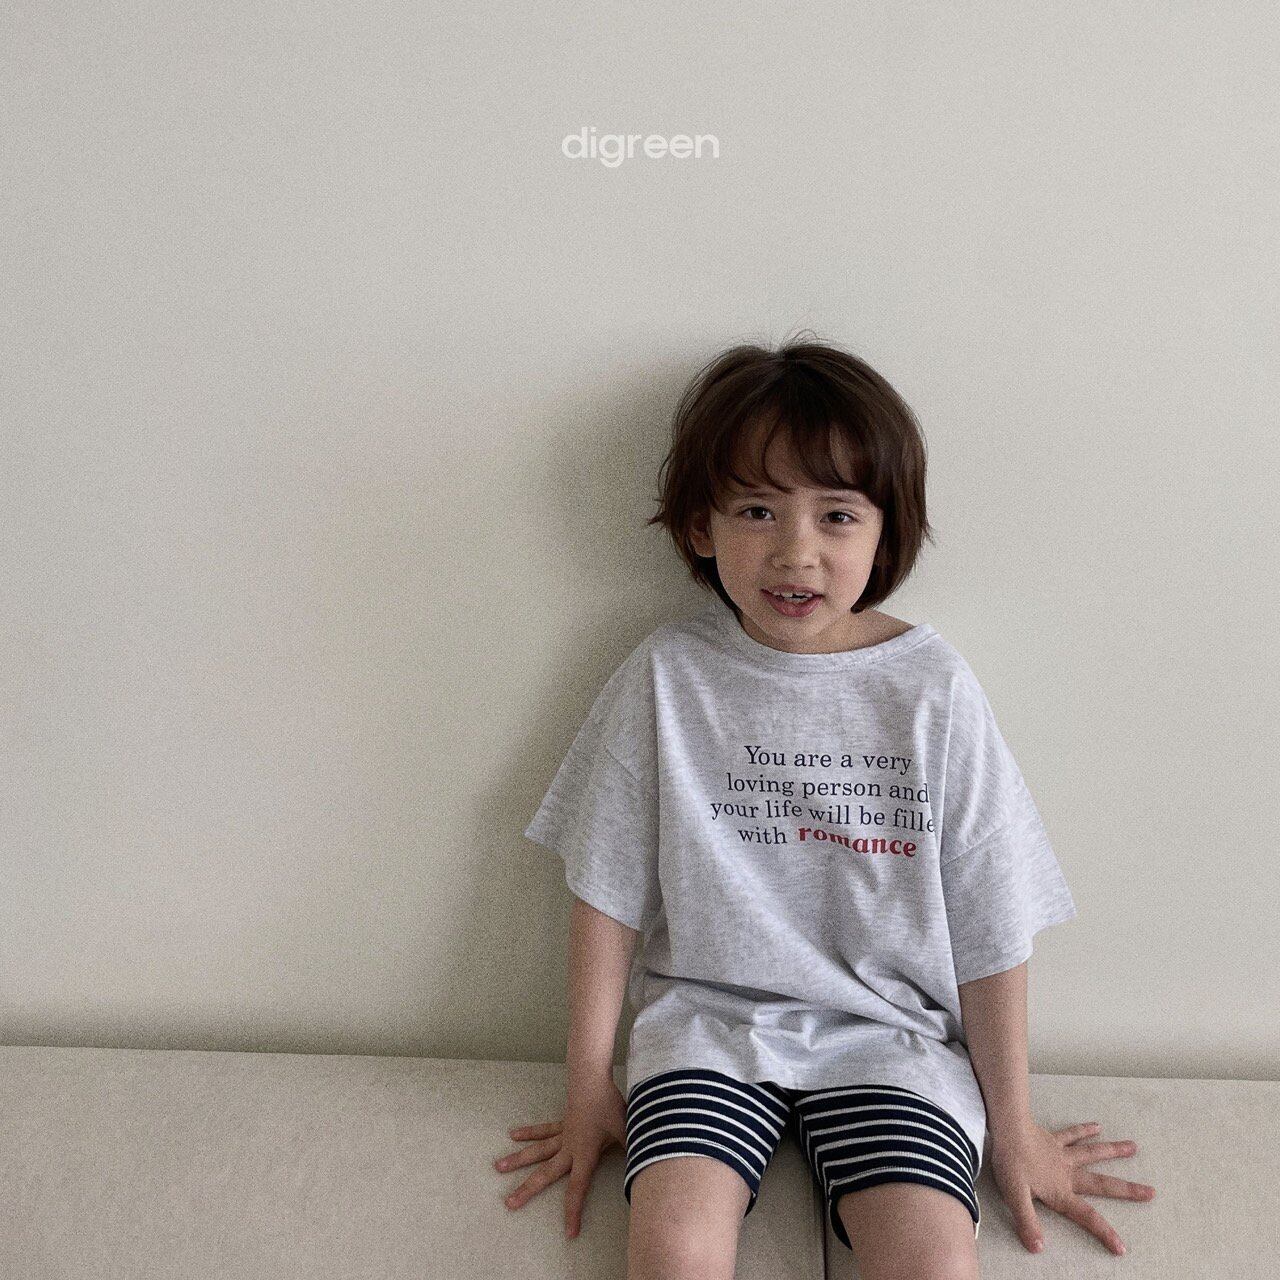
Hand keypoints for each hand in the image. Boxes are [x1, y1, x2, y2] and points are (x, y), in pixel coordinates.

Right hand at [492, 1077, 627, 1238]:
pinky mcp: (562, 1122)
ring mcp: (563, 1134)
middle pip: (545, 1173)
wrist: (593, 1079)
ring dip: (518, 1159)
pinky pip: (543, 1130)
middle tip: (509, 1203)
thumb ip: (633, 1149)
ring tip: (498, 1167)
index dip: (573, 1212)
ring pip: (537, 1151)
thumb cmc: (610, 1106)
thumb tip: (645, 1164)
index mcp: (584, 1154)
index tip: (568, 1233)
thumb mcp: (626, 1130)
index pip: (578, 1189)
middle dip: (527, 1189)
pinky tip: (512, 1134)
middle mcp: (569, 1148)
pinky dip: (528, 1133)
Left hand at [990, 1119, 1156, 1256]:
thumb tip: (1038, 1247)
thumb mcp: (1015, 1197)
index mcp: (1060, 1191)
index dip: (1104, 1232)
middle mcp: (1067, 1173)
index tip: (1122, 1247)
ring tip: (1134, 1147)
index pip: (1086, 1216)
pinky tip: (1097, 1126)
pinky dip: (1085, 1130)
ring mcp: (1061, 1153)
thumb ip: (1028, 1222)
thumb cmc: (1010, 1163)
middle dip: (1126, 1190)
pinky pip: (1072, 1134)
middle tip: (1151, 1191)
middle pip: (1101, 1183)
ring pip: (1092, 1153)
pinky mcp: (1052, 1139)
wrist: (1006, 1128)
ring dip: (1113, 1151)